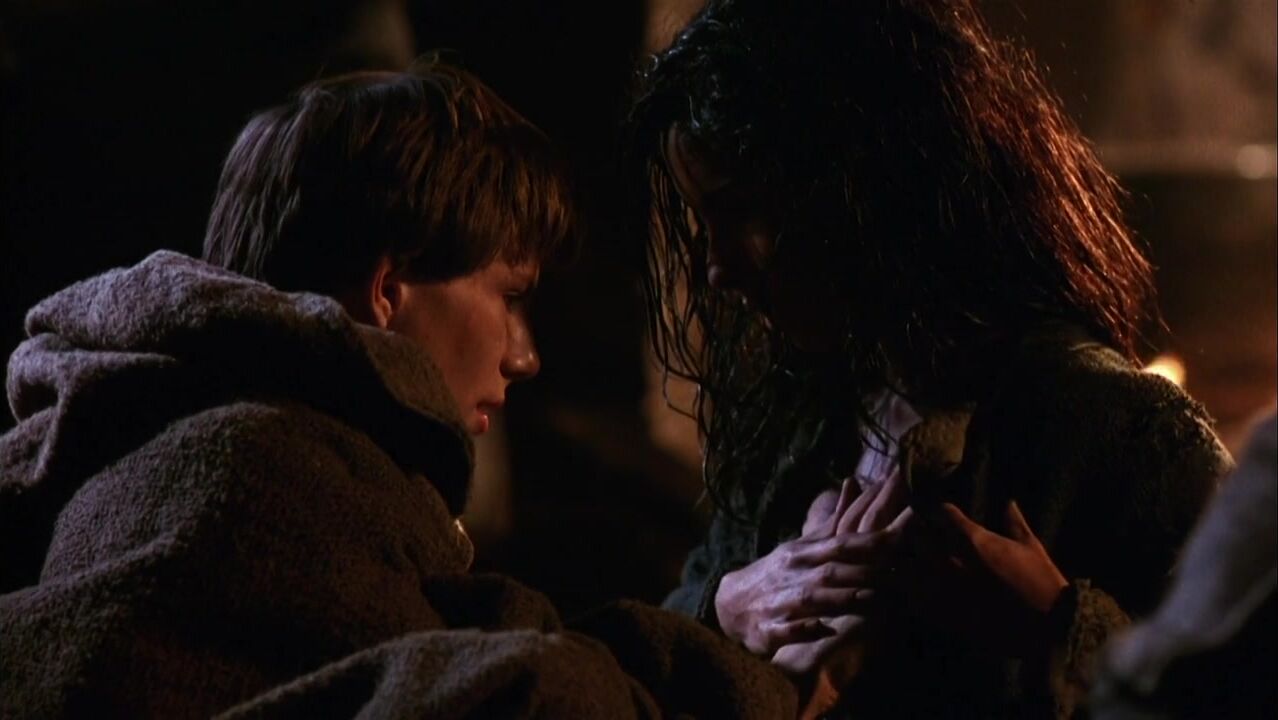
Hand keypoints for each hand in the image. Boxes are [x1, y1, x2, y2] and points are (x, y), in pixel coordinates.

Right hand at [772, 471, 912, 673]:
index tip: (903, 536)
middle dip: (865, 572)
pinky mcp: (767, 631)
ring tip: (874, 602)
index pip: (841, 545)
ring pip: (812, 599)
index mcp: (803, 554)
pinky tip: (825, 630)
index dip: (871, 542)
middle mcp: (792, 576)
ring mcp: (778, 603)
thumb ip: (834, 523)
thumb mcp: (802, 545)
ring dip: (843, 599)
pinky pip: (786, 630)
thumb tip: (855, 484)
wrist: (728, 603)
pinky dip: (805, 629)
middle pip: (831, 571)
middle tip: (901, 573)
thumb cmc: (776, 574)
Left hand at [903, 500, 1068, 655]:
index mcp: (972, 539)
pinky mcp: (942, 614)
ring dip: (907, 564)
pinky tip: (918, 592)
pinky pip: (912, 600)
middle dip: (916, 534)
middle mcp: (950, 560)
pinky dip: (911, 594)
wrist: (1046, 626)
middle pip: (915, 537)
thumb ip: (1015, 522)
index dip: (938, 511)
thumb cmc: (1042, 582)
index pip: (941, 512)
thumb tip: (1008, 502)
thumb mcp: (1030, 547)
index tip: (939, 514)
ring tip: (912, 564)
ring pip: (905, 569)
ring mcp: (942, 589)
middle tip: (920, 537)